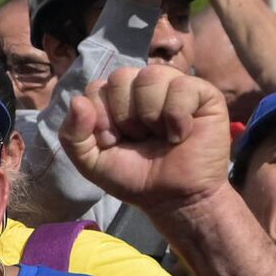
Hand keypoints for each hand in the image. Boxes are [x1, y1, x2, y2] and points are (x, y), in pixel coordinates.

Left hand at [55, 61, 235, 217]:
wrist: (174, 199)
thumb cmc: (136, 178)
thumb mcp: (92, 162)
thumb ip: (73, 135)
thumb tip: (77, 101)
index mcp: (117, 98)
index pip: (97, 88)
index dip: (101, 118)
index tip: (114, 142)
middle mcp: (143, 87)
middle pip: (121, 77)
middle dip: (126, 117)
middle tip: (141, 140)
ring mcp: (173, 86)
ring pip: (150, 76)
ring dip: (151, 115)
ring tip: (161, 136)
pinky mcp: (203, 93)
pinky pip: (181, 86)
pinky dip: (178, 116)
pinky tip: (182, 134)